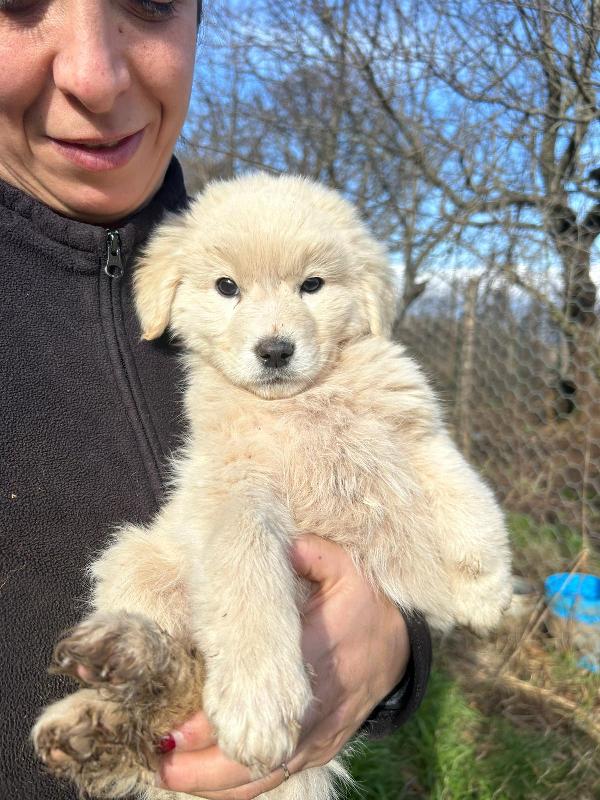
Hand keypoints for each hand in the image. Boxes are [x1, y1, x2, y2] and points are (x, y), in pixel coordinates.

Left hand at [155, 534, 409, 798]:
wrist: (398, 648)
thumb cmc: (362, 606)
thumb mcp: (346, 570)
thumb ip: (316, 554)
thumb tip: (290, 545)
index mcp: (314, 659)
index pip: (260, 703)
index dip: (215, 723)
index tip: (175, 726)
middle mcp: (315, 708)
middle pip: (257, 755)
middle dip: (204, 766)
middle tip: (161, 760)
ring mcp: (319, 737)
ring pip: (265, 777)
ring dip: (216, 784)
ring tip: (170, 777)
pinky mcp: (320, 750)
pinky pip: (278, 779)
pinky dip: (240, 789)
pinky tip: (203, 785)